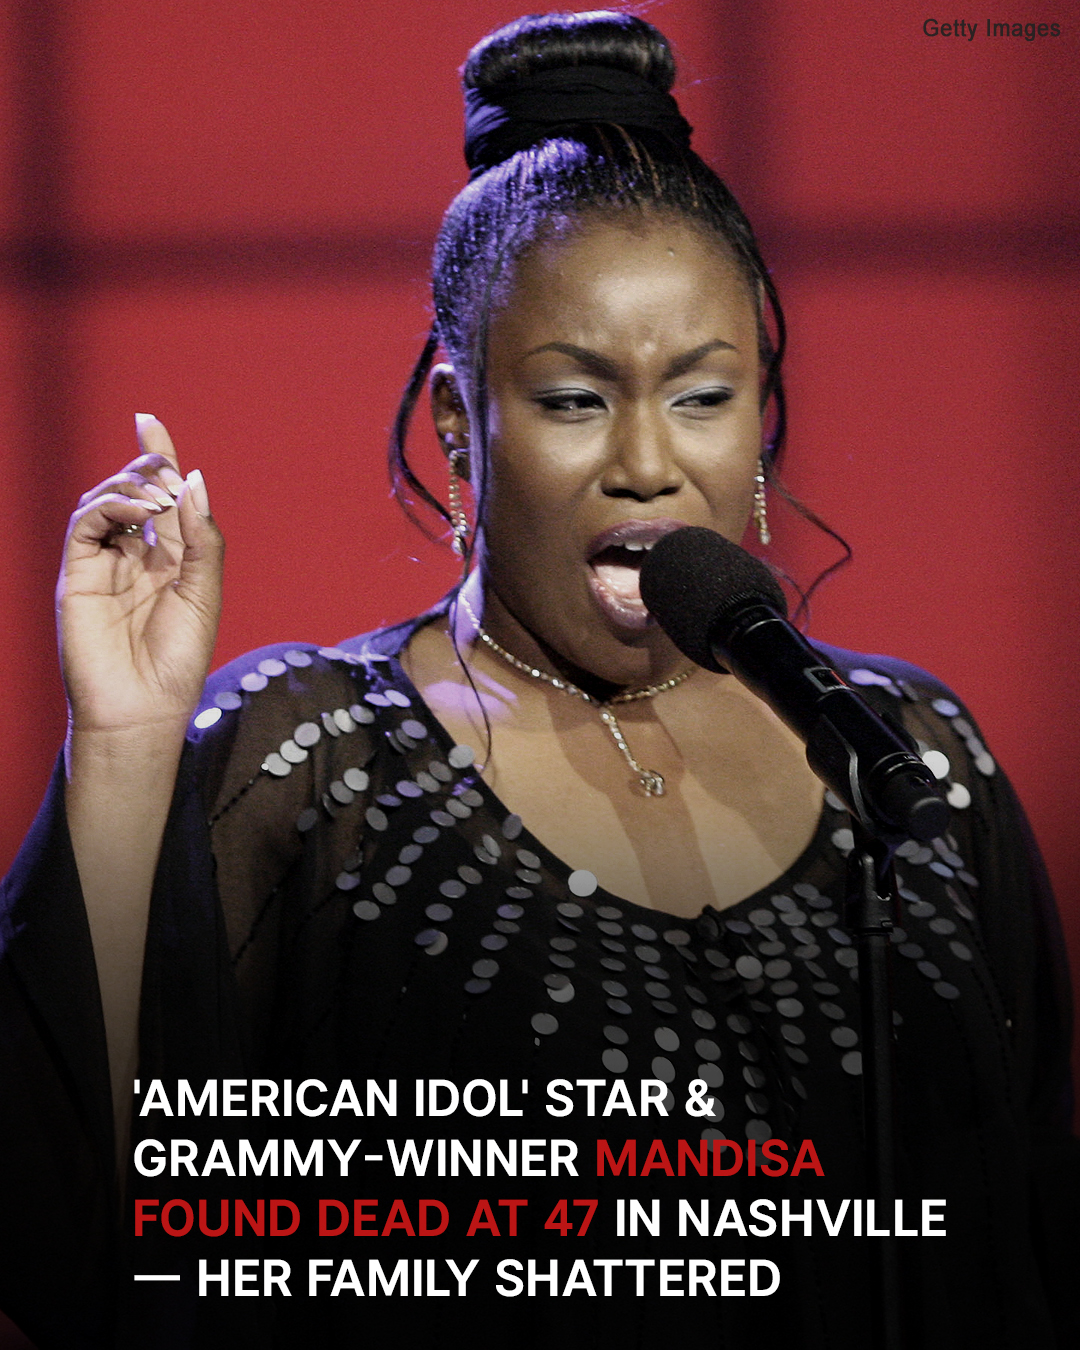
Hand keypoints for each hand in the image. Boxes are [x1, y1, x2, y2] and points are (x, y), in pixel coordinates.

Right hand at [58, 414, 223, 736]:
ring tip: (158, 495)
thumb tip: (192, 481)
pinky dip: (111, 505)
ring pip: (105, 500)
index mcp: (169, 560)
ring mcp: (104, 564)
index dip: (156, 457)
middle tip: (168, 474)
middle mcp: (135, 556)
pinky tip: (138, 509)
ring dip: (133, 485)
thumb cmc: (178, 661)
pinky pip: (87, 523)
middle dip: (149, 468)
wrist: (143, 708)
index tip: (150, 422)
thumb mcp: (204, 594)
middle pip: (134, 491)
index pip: (161, 497)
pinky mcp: (79, 574)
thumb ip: (201, 539)